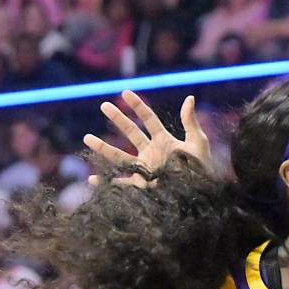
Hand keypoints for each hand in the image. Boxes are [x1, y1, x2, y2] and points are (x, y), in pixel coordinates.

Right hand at [83, 91, 210, 186]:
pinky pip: (120, 184)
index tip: (125, 92)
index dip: (138, 106)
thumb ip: (190, 122)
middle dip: (118, 119)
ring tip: (86, 138)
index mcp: (164, 141)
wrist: (201, 195)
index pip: (149, 119)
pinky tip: (92, 180)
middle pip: (131, 133)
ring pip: (120, 156)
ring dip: (103, 148)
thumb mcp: (198, 144)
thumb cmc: (202, 170)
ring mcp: (145, 169)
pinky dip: (105, 184)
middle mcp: (151, 153)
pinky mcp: (142, 186)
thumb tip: (190, 97)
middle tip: (104, 106)